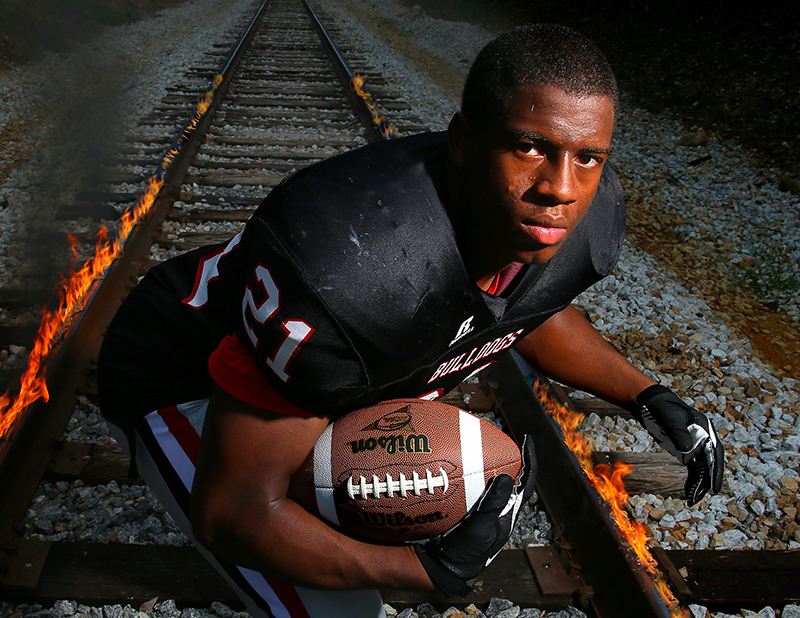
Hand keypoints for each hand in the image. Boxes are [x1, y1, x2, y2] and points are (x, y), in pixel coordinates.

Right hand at [415, 434, 535, 596]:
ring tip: (478, 444)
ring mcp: (485, 507)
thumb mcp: (481, 529)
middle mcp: (500, 507)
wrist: (445, 565)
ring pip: (491, 479)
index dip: (530, 460)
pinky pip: (472, 484)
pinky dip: (467, 472)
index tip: (526, 440)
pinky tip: (456, 462)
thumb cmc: (467, 551)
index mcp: (509, 512)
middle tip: (500, 437)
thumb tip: (508, 478)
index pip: (527, 482)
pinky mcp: (468, 506)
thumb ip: (493, 506)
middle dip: (509, 456)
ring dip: (487, 462)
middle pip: (511, 476)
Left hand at [631, 385, 723, 505]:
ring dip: (699, 483)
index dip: (716, 470)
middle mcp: (704, 439)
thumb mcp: (671, 419)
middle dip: (707, 481)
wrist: (653, 404)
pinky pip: (693, 467)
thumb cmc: (663, 408)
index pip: (715, 453)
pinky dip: (692, 479)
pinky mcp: (686, 450)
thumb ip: (679, 432)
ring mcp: (696, 445)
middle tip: (701, 496)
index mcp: (705, 430)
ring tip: (693, 498)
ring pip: (702, 468)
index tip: (715, 486)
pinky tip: (690, 490)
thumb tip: (687, 449)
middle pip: (709, 463)